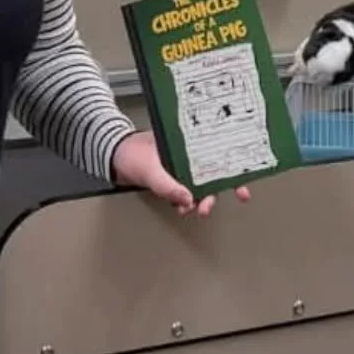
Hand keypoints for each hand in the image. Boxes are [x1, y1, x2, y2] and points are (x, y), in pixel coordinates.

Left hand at [111, 130, 251, 216]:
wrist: (111, 155)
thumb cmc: (130, 151)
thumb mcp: (149, 168)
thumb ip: (167, 185)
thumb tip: (187, 199)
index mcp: (189, 143)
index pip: (219, 155)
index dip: (234, 170)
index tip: (242, 187)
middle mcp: (189, 155)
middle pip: (214, 173)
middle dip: (218, 192)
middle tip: (212, 206)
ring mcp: (181, 167)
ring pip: (201, 185)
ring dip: (202, 200)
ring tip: (197, 210)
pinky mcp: (172, 178)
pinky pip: (186, 191)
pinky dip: (188, 202)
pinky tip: (184, 208)